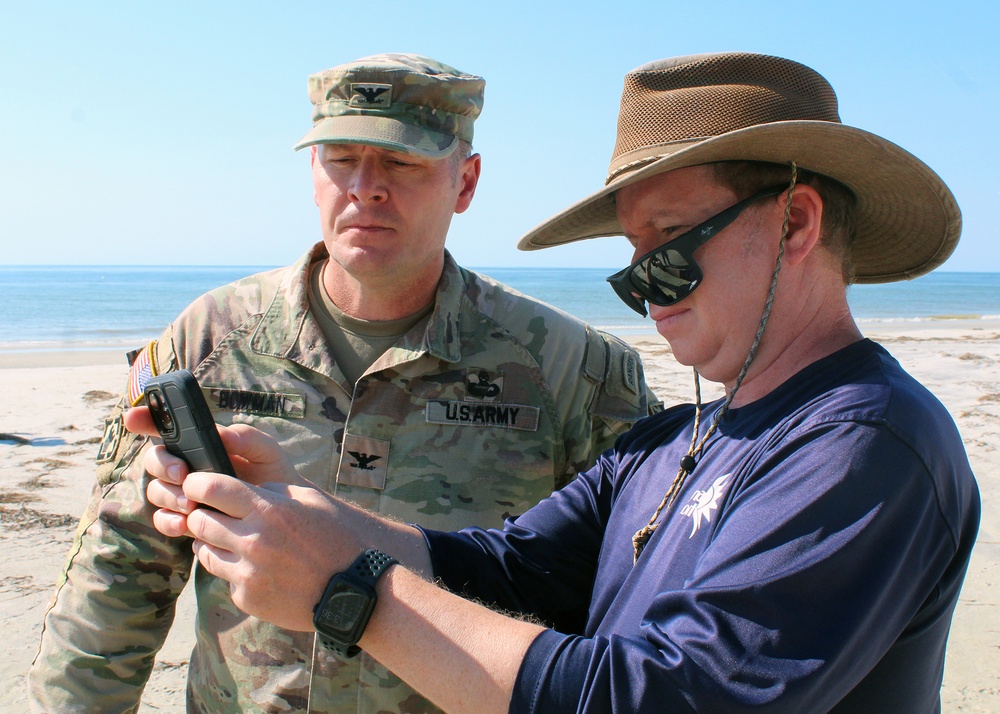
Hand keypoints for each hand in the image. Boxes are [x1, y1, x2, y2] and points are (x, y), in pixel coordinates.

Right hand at [124, 406, 304, 534]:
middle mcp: (185, 465)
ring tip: (193, 504)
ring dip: (169, 495)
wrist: (283, 515)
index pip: (167, 427)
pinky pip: (163, 519)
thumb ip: (247, 438)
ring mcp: (181, 492)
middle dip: (163, 464)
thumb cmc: (274, 475)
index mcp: (202, 443)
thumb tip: (221, 434)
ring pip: (156, 490)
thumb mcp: (267, 452)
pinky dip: (169, 521)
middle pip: (154, 459)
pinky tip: (185, 524)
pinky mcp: (183, 519)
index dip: (145, 418)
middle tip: (183, 473)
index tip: (133, 417)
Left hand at [126, 406, 356, 628]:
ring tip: (233, 542)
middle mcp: (253, 541)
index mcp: (269, 511)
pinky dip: (233, 571)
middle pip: (199, 520)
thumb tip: (246, 489)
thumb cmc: (337, 539)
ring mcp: (247, 573)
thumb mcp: (311, 501)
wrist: (353, 592)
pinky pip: (225, 578)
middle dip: (199, 513)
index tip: (195, 483)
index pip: (212, 488)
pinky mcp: (246, 598)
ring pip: (204, 551)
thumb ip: (274, 491)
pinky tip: (256, 569)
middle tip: (208, 513)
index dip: (196, 483)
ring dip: (212, 543)